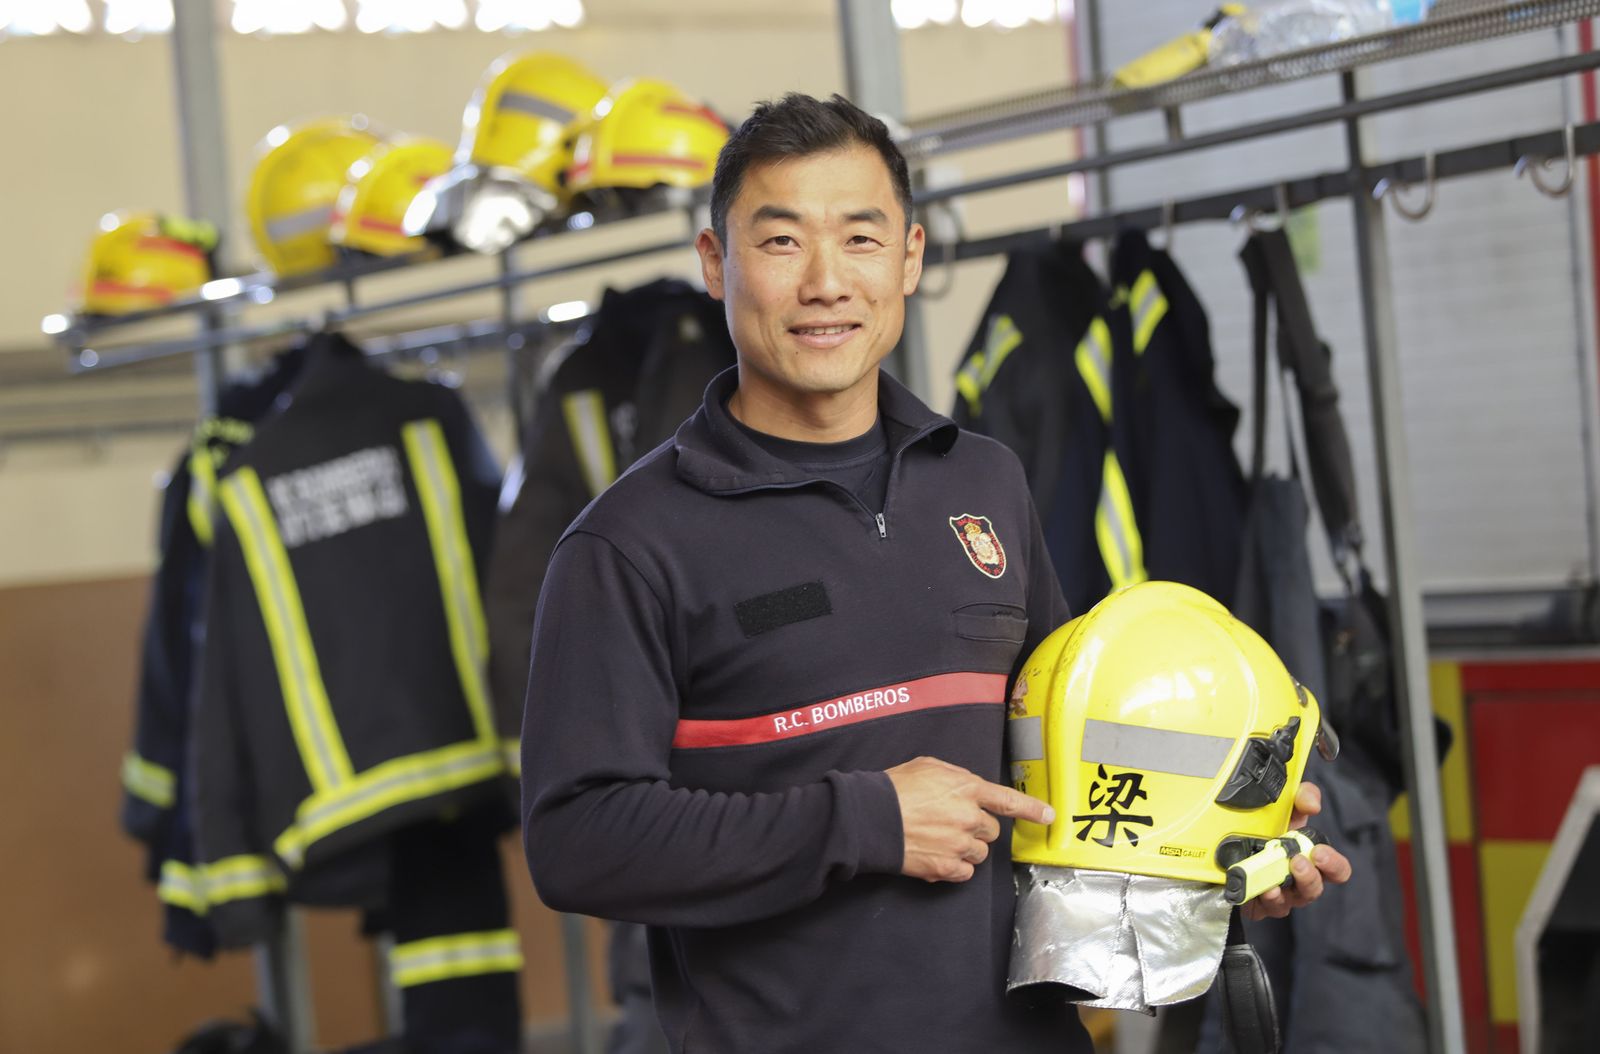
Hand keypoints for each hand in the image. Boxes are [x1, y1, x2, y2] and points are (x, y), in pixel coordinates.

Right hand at [886, 756, 1053, 882]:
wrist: (871, 817)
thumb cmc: (895, 788)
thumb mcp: (928, 766)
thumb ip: (957, 776)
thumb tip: (968, 787)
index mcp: (967, 788)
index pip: (1009, 801)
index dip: (1032, 809)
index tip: (1049, 815)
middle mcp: (969, 817)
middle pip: (992, 831)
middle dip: (977, 828)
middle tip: (951, 823)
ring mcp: (959, 844)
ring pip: (980, 852)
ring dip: (966, 848)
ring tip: (939, 838)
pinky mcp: (947, 867)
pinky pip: (965, 872)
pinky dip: (955, 866)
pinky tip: (936, 854)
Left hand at [1242, 781, 1353, 920]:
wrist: (1227, 834)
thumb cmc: (1267, 825)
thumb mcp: (1286, 805)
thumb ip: (1303, 796)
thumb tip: (1312, 805)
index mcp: (1310, 859)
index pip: (1337, 870)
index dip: (1334, 865)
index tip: (1320, 852)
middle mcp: (1297, 881)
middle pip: (1314, 889)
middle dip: (1309, 877)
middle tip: (1297, 861)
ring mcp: (1279, 895)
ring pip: (1289, 902)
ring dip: (1284, 891)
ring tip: (1275, 881)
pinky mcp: (1257, 904)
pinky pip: (1263, 908)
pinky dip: (1263, 899)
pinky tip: (1260, 889)